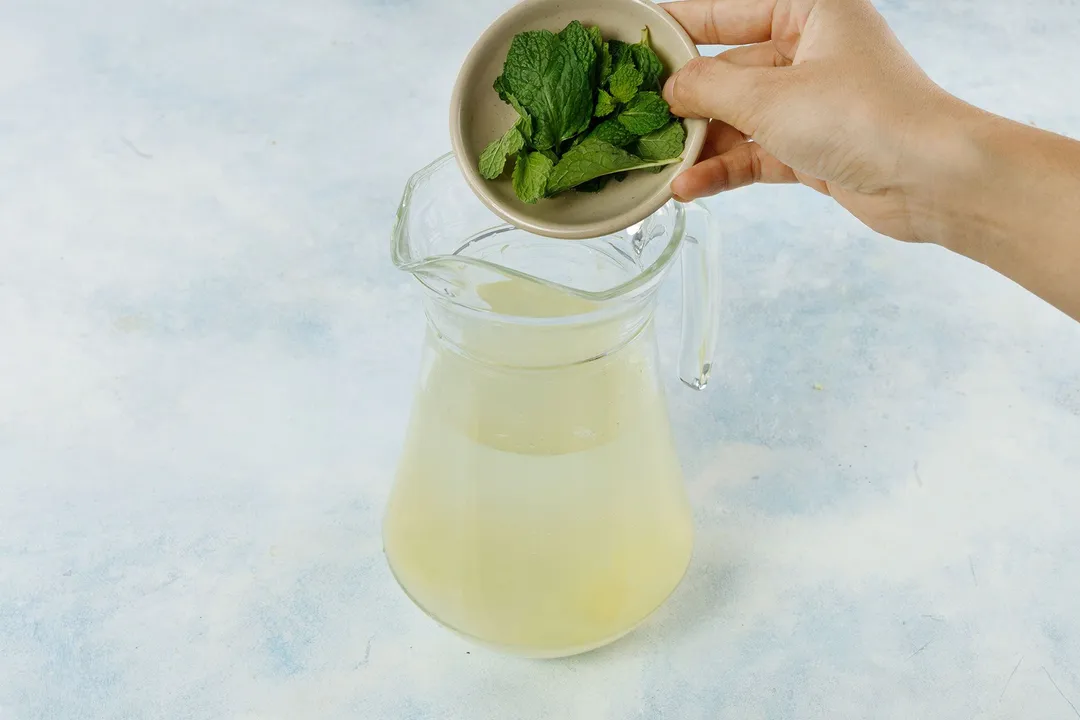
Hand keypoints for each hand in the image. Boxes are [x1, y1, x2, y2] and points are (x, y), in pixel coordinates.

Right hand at [662, 0, 957, 242]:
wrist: (931, 180)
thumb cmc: (864, 116)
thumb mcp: (770, 96)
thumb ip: (708, 88)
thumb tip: (669, 87)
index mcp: (807, 10)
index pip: (726, 10)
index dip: (679, 26)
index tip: (636, 44)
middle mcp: (810, 50)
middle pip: (728, 68)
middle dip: (685, 99)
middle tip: (636, 116)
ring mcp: (811, 101)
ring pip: (738, 116)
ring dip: (701, 143)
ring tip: (659, 162)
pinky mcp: (812, 147)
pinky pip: (755, 152)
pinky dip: (724, 169)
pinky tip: (689, 186)